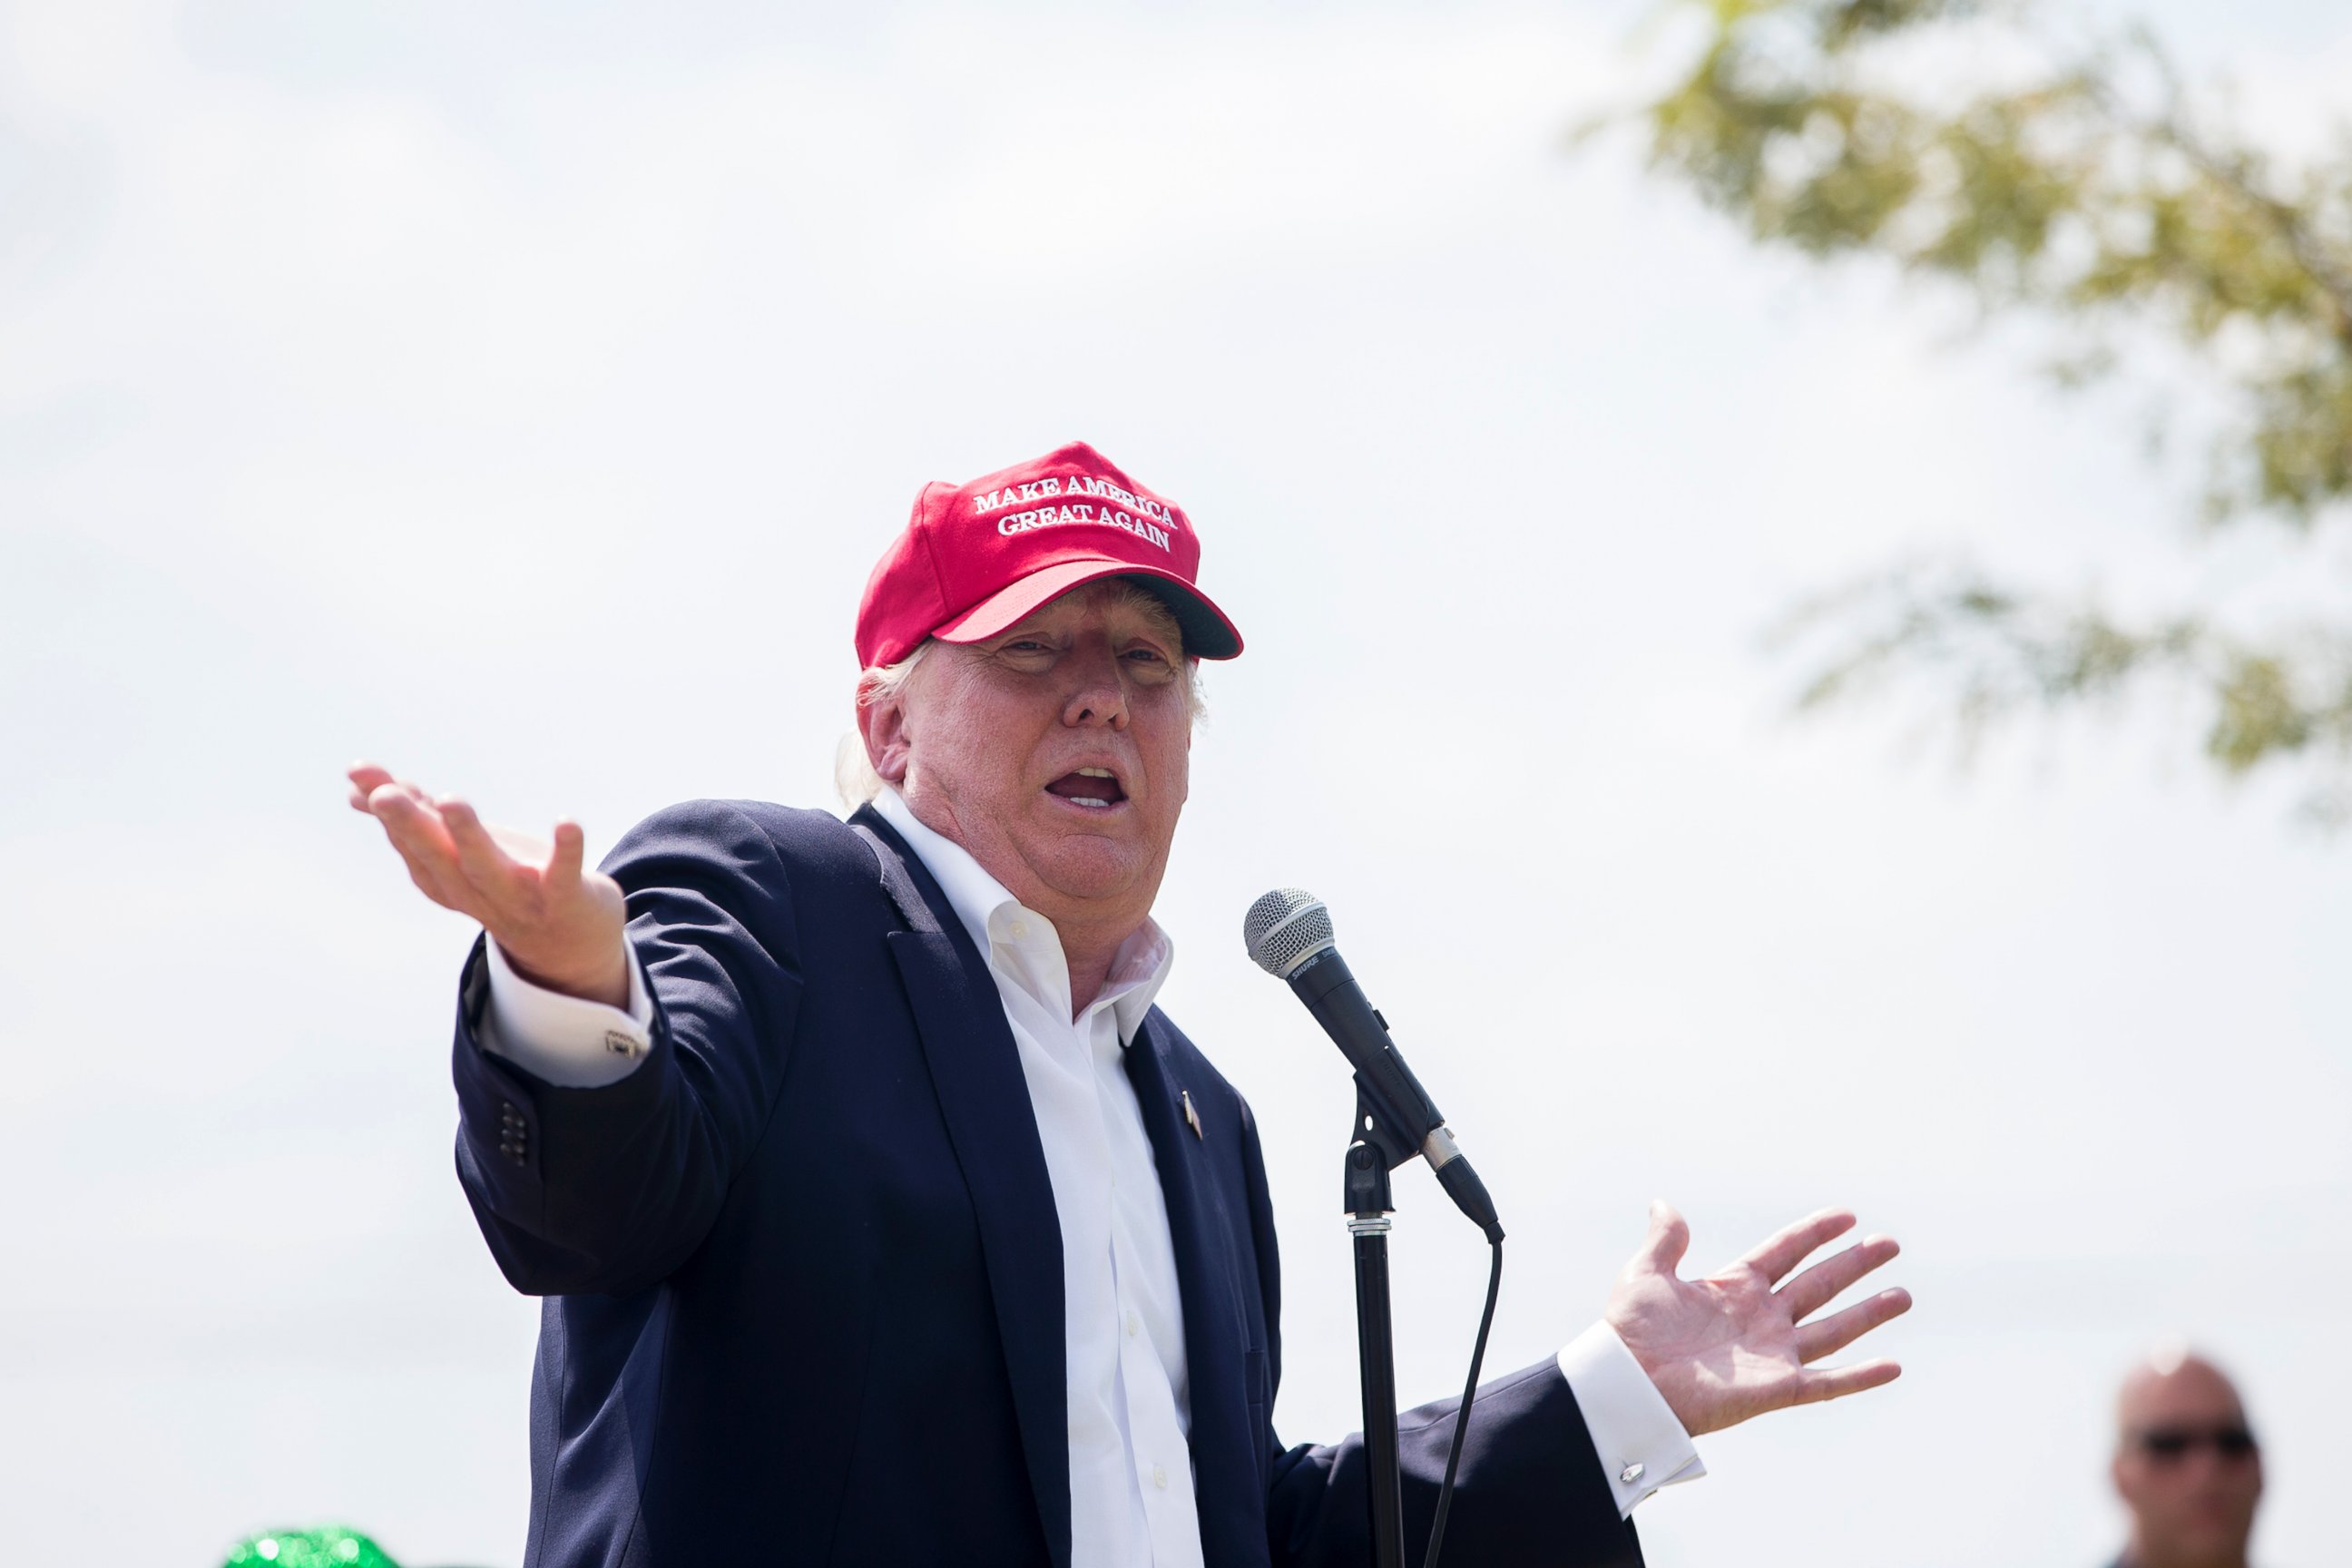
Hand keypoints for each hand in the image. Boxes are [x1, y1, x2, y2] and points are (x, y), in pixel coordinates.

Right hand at [345, 761, 629, 1007]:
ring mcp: (520, 896)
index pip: (412, 842)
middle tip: (387, 793)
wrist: (567, 946)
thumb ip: (415, 816)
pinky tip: (567, 822)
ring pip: (487, 867)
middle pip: (438, 855)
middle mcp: (475, 889)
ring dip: (468, 835)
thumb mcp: (457, 851)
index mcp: (445, 876)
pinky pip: (564, 874)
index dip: (388, 812)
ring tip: (452, 801)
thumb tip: (357, 789)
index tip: (361, 774)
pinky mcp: (565, 896)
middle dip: (411, 824)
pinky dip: (567, 850)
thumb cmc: (504, 883)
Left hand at [1604, 1201, 1909, 1437]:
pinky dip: (1861, 1376)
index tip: (1847, 1215)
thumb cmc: (1631, 1331)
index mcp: (1734, 1287)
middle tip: (1891, 1244)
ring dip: (1869, 1313)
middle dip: (1855, 1265)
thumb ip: (1665, 1240)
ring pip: (1833, 1329)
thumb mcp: (1647, 1273)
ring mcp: (1772, 1353)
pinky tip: (1893, 1366)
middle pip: (1819, 1284)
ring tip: (1904, 1295)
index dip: (1815, 1233)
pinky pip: (1828, 1383)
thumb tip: (1662, 1203)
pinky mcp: (1777, 1389)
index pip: (1785, 1251)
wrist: (1627, 1384)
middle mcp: (1761, 1317)